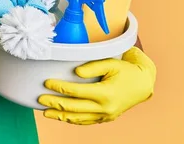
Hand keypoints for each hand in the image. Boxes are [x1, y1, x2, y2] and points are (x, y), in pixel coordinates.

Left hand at [38, 46, 155, 124]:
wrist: (143, 84)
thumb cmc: (126, 70)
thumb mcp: (111, 63)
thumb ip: (92, 67)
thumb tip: (74, 72)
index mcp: (105, 93)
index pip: (75, 91)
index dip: (59, 87)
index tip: (47, 82)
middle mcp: (104, 108)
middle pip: (73, 107)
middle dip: (54, 103)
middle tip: (39, 99)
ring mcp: (105, 116)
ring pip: (78, 118)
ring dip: (60, 116)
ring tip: (45, 112)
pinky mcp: (105, 118)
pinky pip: (85, 121)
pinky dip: (72, 120)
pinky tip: (62, 117)